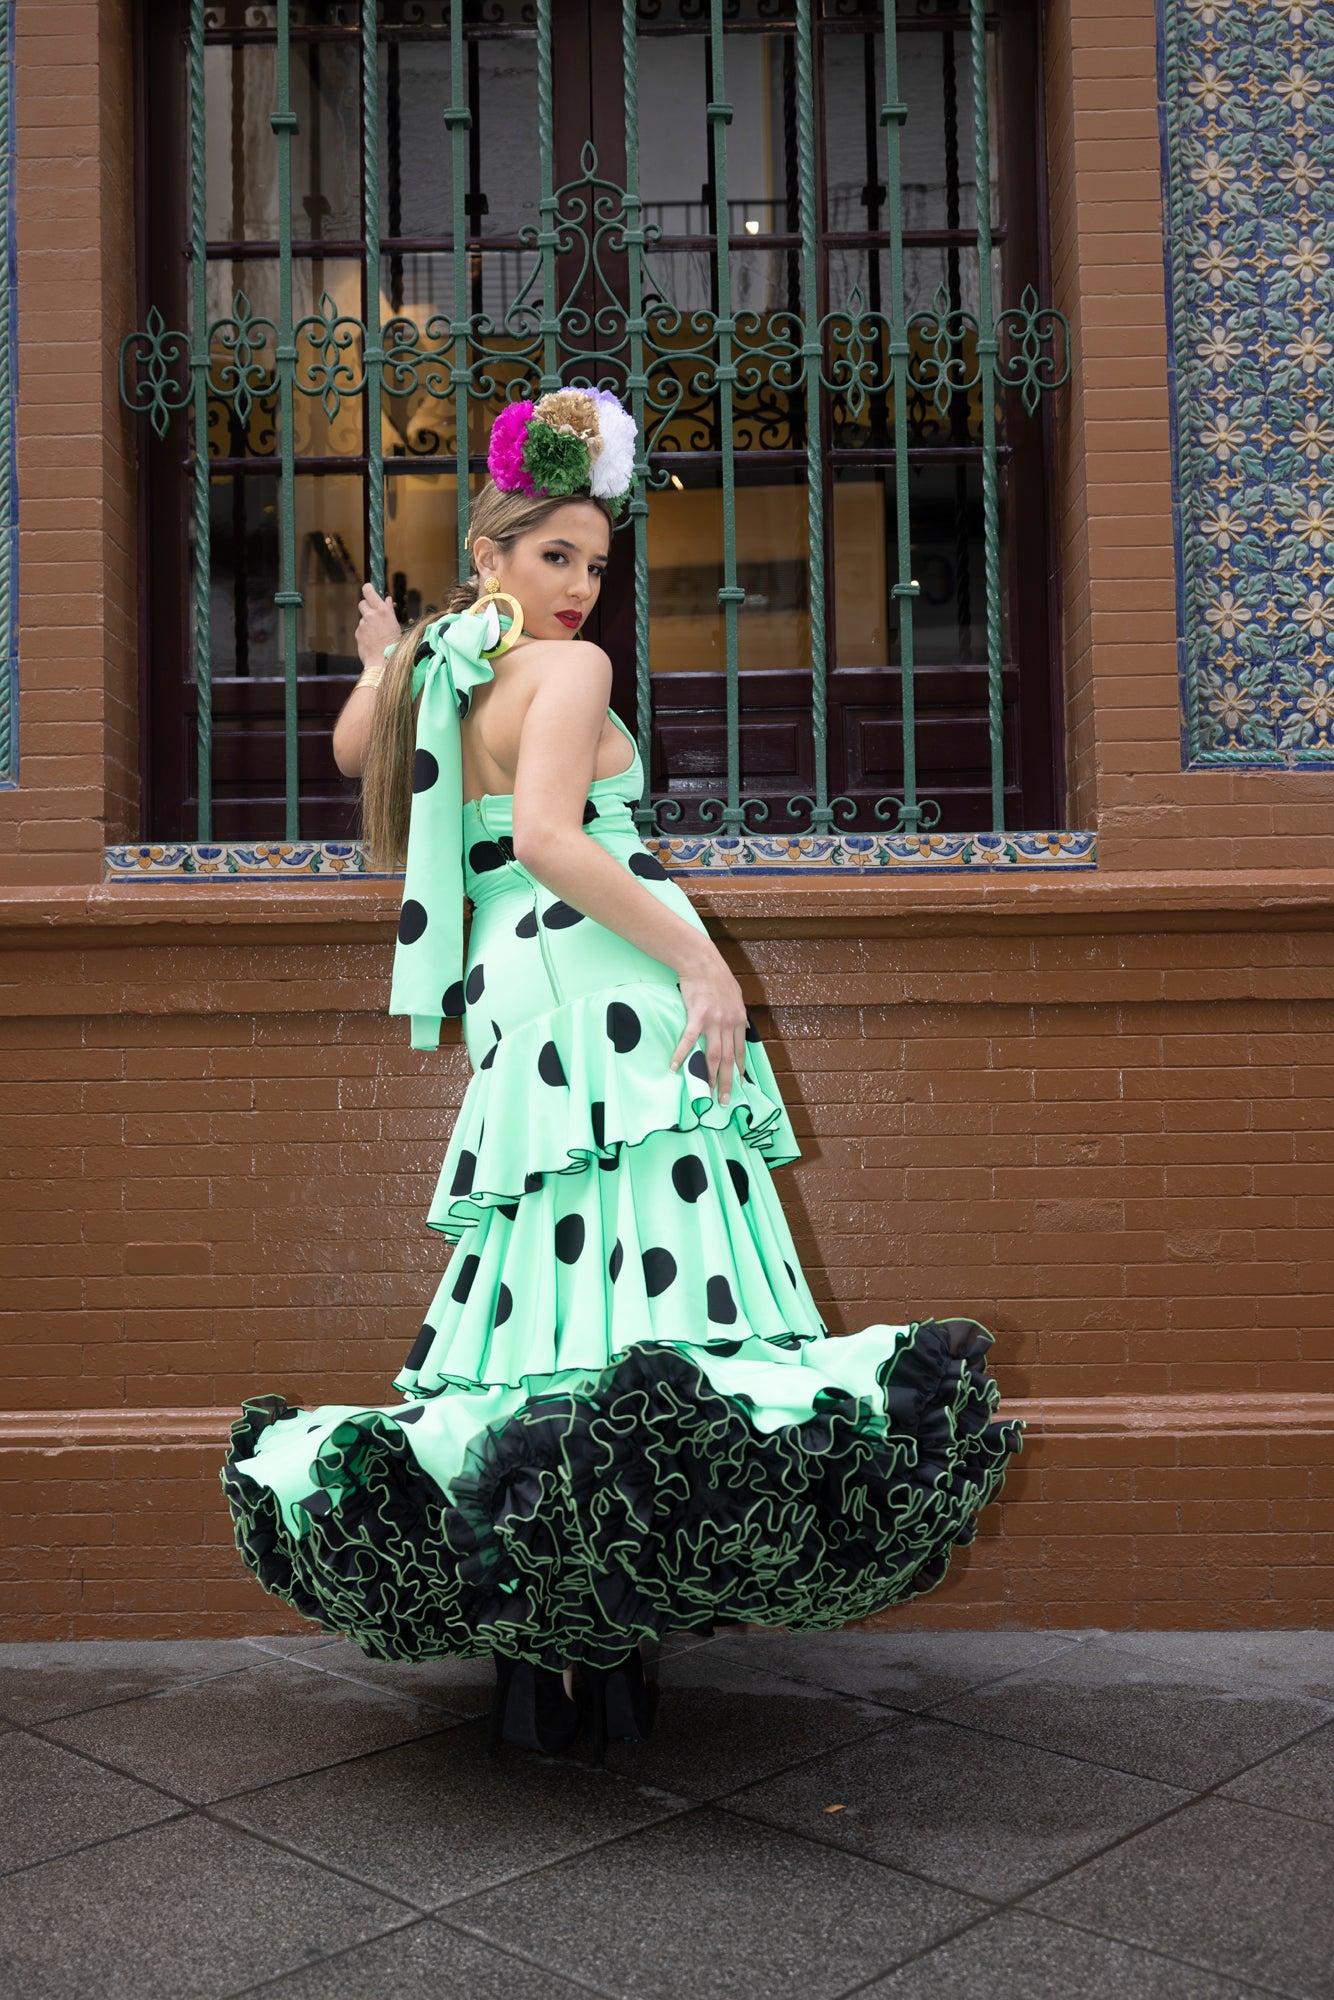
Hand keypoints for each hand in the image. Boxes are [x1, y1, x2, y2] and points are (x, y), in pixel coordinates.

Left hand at [356, 583, 400, 671]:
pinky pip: (361, 629)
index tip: (368, 588)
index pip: (368, 591)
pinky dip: (365, 633)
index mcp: (382, 611)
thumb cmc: (393, 645)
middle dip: (367, 607)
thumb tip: (387, 599)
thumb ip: (389, 611)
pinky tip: (372, 641)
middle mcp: (371, 615)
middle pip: (362, 603)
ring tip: (377, 634)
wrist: (383, 662)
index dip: (367, 589)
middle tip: (374, 615)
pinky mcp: (358, 633)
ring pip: (363, 618)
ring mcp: (363, 624)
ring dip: (367, 623)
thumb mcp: (395, 625)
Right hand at [670, 951, 748, 1106]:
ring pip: (714, 1055)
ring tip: (706, 1092)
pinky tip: (674, 1067)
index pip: (740, 1050)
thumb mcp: (734, 995)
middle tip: (724, 1100)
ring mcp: (714, 1020)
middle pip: (729, 1059)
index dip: (740, 1069)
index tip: (740, 1085)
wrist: (701, 961)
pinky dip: (681, 1055)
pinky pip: (689, 1040)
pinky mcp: (697, 1015)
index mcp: (738, 1019)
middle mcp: (729, 1023)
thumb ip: (737, 1012)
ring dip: (710, 1076)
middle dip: (728, 1082)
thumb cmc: (716, 976)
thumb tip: (741, 1026)